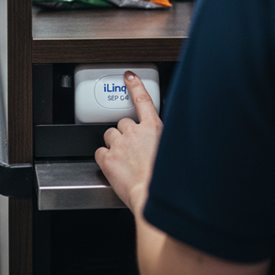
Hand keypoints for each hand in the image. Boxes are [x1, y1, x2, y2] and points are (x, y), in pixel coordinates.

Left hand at [95, 71, 162, 214]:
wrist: (153, 198)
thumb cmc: (165, 182)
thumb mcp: (173, 153)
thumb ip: (164, 141)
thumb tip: (163, 143)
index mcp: (154, 128)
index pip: (143, 100)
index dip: (135, 85)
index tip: (129, 76)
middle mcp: (135, 132)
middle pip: (124, 123)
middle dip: (126, 133)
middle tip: (133, 149)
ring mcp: (120, 144)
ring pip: (110, 134)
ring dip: (114, 143)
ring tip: (124, 159)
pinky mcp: (107, 158)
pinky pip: (100, 152)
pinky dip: (104, 158)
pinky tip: (113, 167)